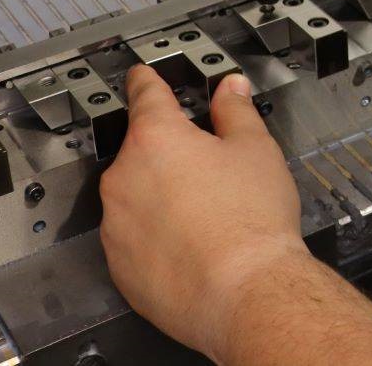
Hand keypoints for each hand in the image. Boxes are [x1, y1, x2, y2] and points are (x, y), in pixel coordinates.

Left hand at [100, 66, 312, 358]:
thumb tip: (230, 89)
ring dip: (159, 198)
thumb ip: (235, 111)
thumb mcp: (255, 149)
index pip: (144, 95)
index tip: (141, 77)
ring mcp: (116, 225)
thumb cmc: (252, 224)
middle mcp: (124, 177)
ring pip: (135, 197)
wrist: (246, 293)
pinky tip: (191, 247)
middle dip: (169, 155)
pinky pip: (133, 239)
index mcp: (156, 138)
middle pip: (141, 151)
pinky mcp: (119, 267)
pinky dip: (154, 238)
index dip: (146, 81)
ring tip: (205, 218)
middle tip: (209, 172)